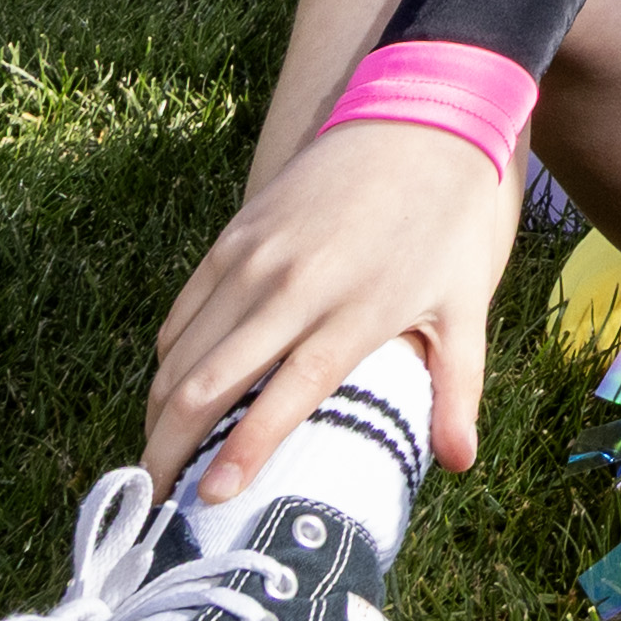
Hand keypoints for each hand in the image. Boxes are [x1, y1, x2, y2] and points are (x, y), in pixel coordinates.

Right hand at [141, 107, 521, 520]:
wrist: (419, 119)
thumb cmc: (447, 221)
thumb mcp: (466, 306)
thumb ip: (459, 390)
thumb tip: (461, 464)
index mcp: (351, 313)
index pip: (283, 397)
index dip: (240, 452)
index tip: (208, 500)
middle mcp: (291, 287)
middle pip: (206, 383)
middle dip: (168, 449)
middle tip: (154, 502)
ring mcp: (253, 258)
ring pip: (180, 351)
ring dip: (158, 412)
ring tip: (156, 461)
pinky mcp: (232, 235)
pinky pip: (182, 312)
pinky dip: (166, 360)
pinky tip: (167, 396)